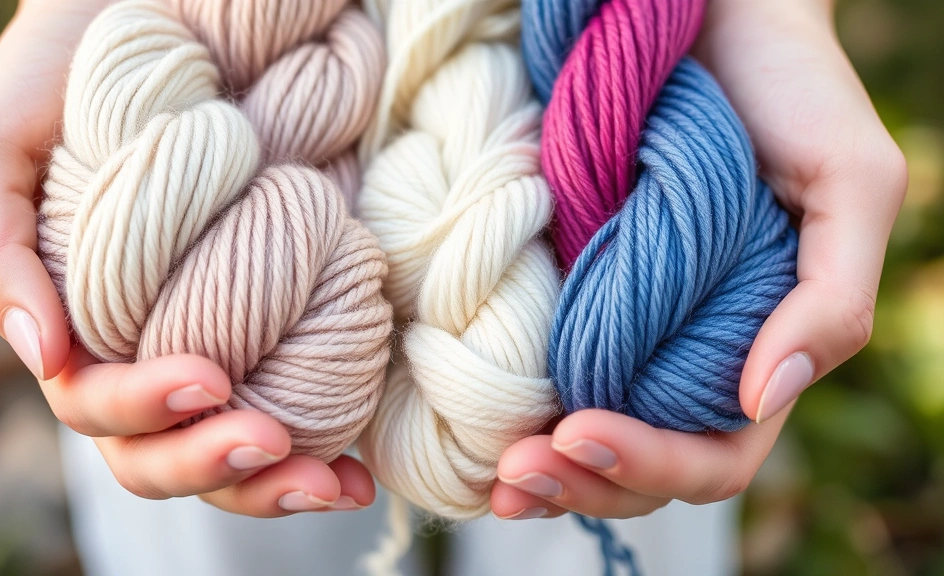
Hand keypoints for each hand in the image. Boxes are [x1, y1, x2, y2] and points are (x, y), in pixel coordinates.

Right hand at [0, 1, 372, 515]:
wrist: (155, 12)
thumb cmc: (66, 75)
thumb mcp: (0, 149)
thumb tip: (46, 359)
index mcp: (79, 324)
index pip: (100, 407)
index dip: (146, 413)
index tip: (207, 378)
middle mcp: (148, 344)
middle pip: (166, 449)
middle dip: (214, 464)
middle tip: (270, 442)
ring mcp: (218, 336)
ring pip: (232, 444)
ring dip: (278, 481)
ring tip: (334, 485)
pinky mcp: (282, 315)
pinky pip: (299, 400)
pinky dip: (327, 443)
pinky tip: (359, 468)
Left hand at [490, 0, 906, 519]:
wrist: (709, 14)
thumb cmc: (789, 88)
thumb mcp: (848, 181)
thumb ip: (831, 296)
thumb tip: (763, 397)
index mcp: (752, 347)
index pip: (713, 452)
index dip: (650, 465)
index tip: (579, 434)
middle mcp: (681, 350)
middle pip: (637, 463)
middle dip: (578, 482)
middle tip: (513, 474)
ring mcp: (621, 323)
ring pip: (582, 433)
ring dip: (536, 467)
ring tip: (487, 471)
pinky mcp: (567, 283)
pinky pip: (537, 365)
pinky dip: (504, 404)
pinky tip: (470, 417)